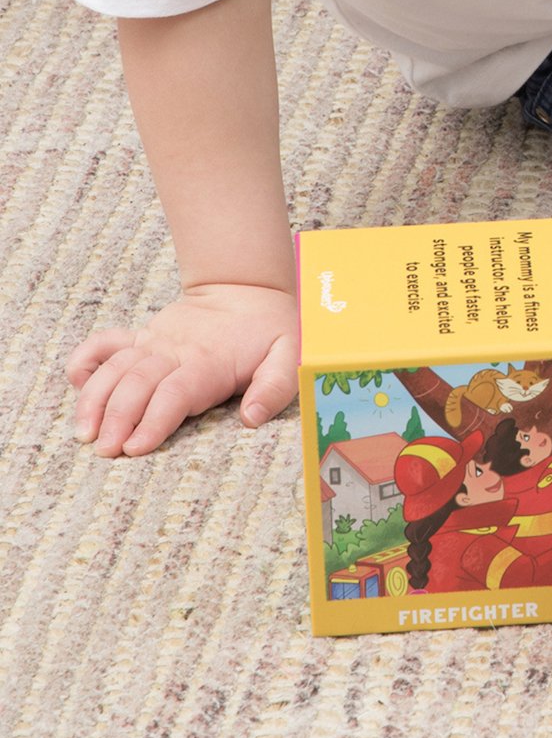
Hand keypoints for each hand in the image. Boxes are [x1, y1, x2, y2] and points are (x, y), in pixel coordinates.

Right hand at [68, 282, 297, 456]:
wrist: (249, 288)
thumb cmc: (270, 329)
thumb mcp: (291, 354)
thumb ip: (275, 386)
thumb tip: (253, 418)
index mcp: (209, 362)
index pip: (175, 393)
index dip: (154, 420)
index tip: (136, 448)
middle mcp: (174, 352)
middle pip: (137, 384)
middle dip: (117, 418)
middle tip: (105, 450)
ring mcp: (153, 343)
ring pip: (114, 369)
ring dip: (95, 400)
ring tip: (84, 434)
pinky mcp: (141, 337)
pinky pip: (105, 343)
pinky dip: (86, 358)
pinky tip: (75, 380)